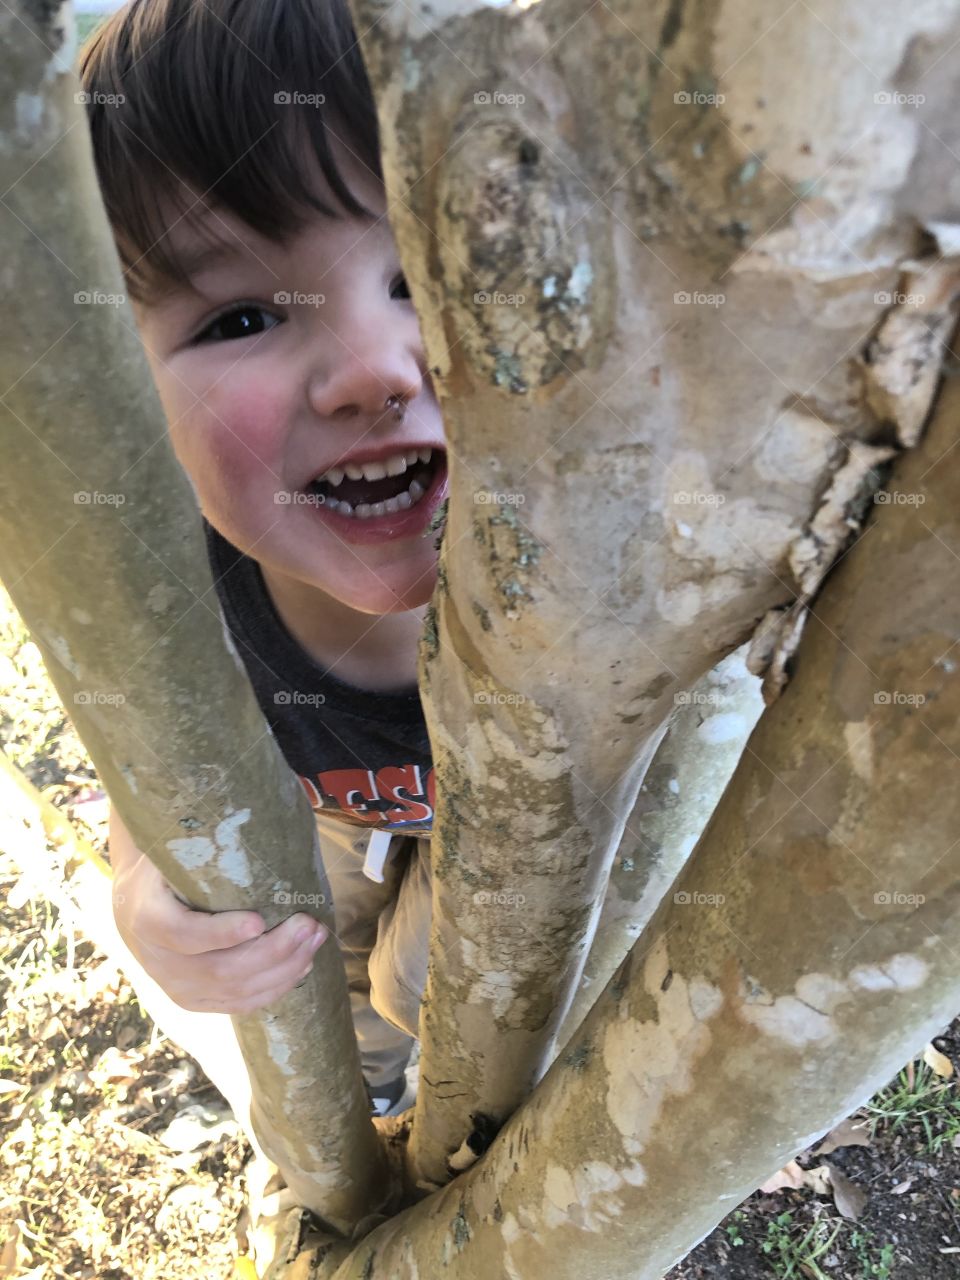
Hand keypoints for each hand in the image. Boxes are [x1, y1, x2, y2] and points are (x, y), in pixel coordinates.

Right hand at [111, 829, 328, 1014]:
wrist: (136, 900)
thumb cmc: (167, 864)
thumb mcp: (170, 849)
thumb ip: (202, 844)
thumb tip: (256, 811)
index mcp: (146, 917)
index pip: (184, 934)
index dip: (222, 932)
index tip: (259, 920)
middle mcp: (157, 960)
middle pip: (221, 969)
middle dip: (274, 949)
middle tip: (310, 924)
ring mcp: (175, 987)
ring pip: (235, 991)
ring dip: (284, 968)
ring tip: (316, 939)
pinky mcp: (194, 1001)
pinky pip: (238, 1005)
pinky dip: (274, 988)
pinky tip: (301, 966)